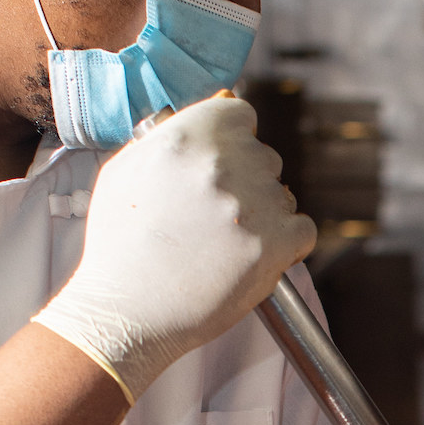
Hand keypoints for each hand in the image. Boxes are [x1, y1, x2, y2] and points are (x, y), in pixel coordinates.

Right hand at [33, 95, 316, 400]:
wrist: (126, 311)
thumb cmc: (119, 247)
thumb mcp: (124, 170)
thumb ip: (167, 139)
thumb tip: (196, 122)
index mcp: (187, 136)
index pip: (240, 113)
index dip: (234, 138)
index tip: (226, 160)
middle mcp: (224, 164)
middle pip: (264, 157)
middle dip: (248, 182)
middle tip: (218, 215)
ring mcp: (254, 204)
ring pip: (283, 196)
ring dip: (265, 216)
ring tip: (225, 244)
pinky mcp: (276, 245)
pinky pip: (303, 230)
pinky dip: (287, 245)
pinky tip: (253, 257)